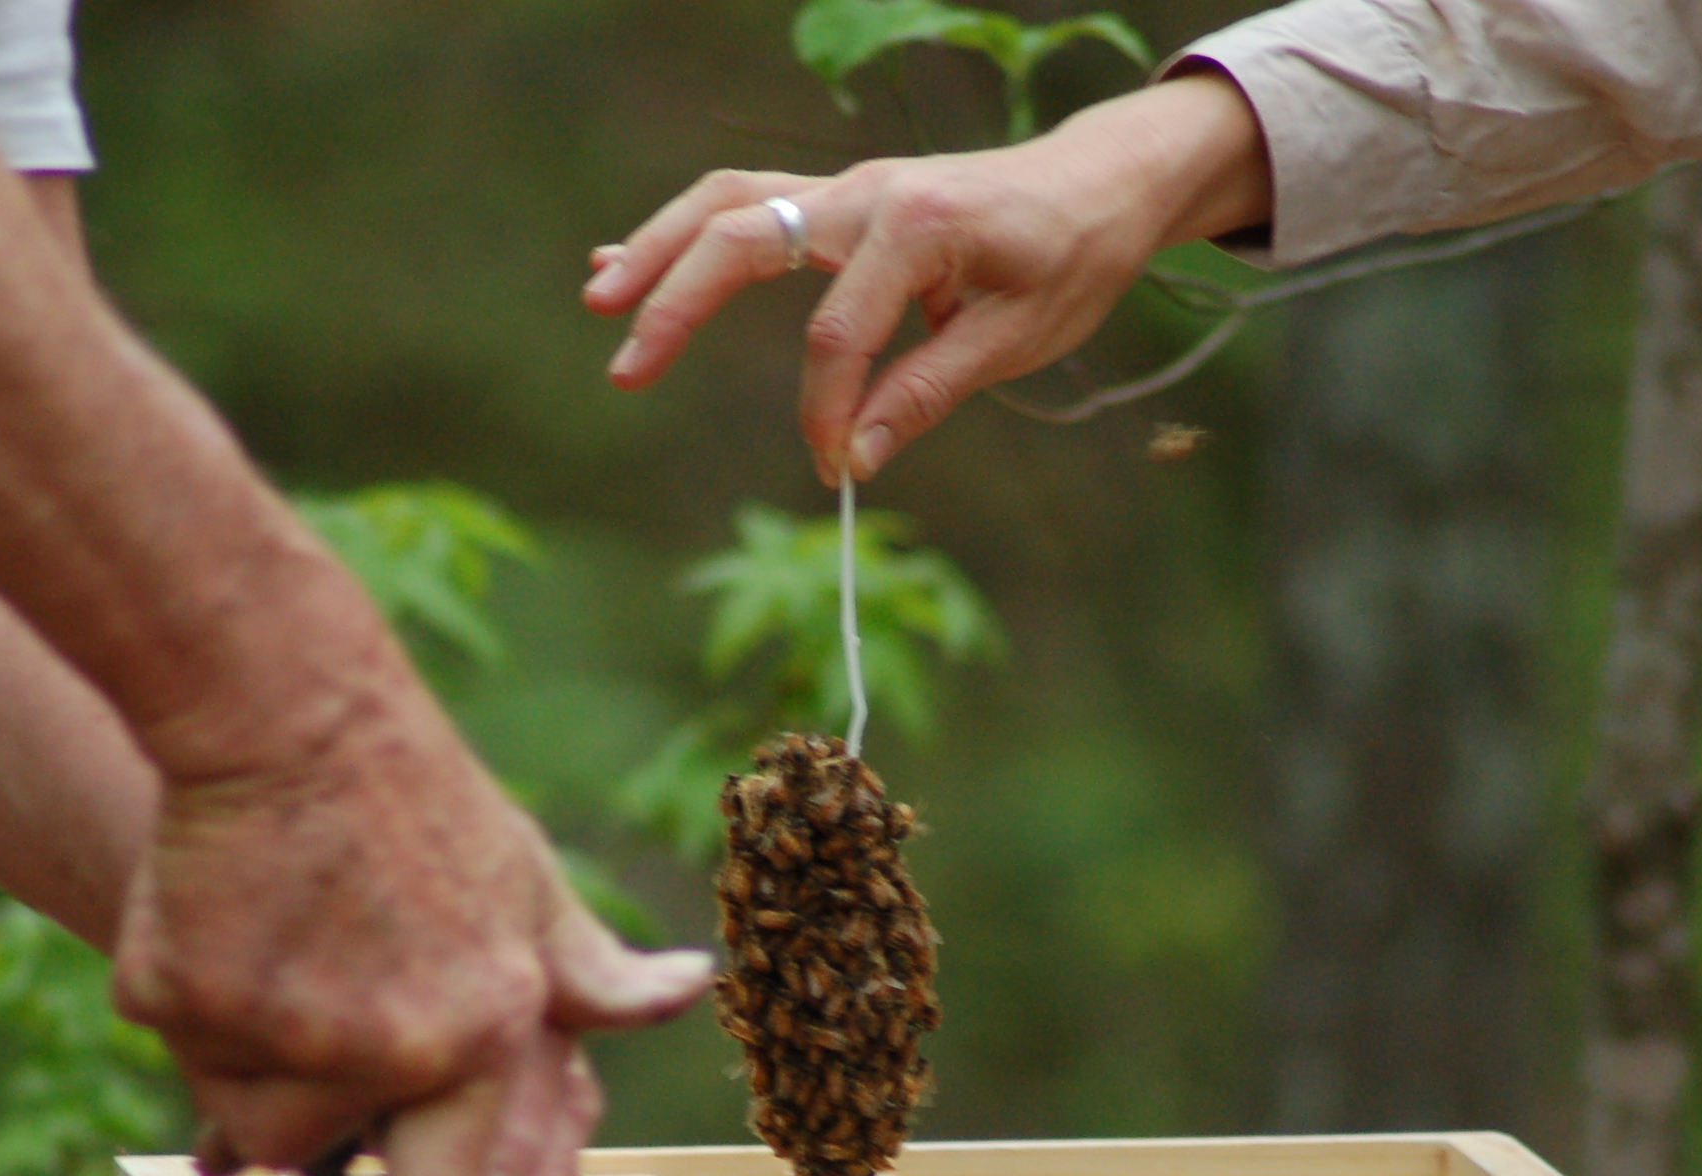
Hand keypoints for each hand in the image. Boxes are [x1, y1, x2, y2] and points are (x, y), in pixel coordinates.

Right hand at [113, 668, 710, 1175]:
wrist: (286, 714)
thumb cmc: (417, 802)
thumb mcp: (523, 887)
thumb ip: (585, 970)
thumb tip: (679, 989)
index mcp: (489, 1029)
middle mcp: (398, 1044)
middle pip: (324, 1160)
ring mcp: (290, 1028)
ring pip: (251, 1114)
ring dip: (250, 1071)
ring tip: (281, 969)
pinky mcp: (191, 1003)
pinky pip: (182, 1051)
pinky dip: (190, 1012)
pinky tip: (224, 934)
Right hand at [585, 73, 1269, 484]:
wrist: (1101, 180)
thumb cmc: (1070, 257)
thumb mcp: (1017, 339)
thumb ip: (927, 393)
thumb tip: (853, 458)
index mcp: (917, 225)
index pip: (837, 332)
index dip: (826, 411)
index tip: (836, 469)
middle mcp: (866, 192)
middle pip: (742, 234)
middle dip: (677, 302)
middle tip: (625, 368)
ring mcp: (846, 188)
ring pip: (727, 204)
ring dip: (657, 249)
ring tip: (600, 300)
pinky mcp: (836, 201)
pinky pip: (744, 206)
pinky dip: (684, 234)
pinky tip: (625, 263)